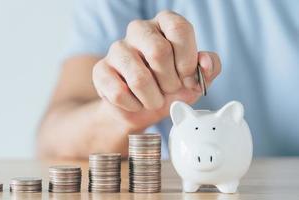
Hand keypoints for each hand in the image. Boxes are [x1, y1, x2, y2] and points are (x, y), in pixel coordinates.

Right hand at [92, 11, 220, 130]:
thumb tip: (205, 62)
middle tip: (170, 90)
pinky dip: (134, 105)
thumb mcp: (196, 78)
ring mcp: (116, 49)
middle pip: (158, 51)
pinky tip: (136, 103)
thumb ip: (209, 67)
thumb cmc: (169, 86)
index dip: (187, 59)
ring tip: (154, 101)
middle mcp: (138, 30)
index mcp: (164, 23)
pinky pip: (119, 93)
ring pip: (139, 78)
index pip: (179, 28)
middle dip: (170, 81)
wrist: (140, 108)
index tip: (187, 77)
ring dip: (153, 98)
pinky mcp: (100, 70)